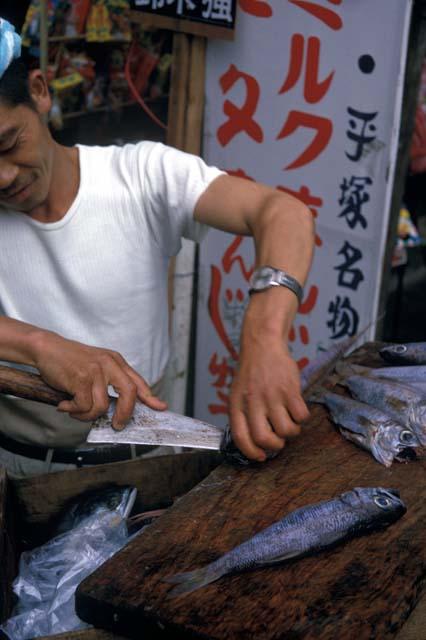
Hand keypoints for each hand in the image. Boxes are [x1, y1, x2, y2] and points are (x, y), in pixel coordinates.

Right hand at [31, 331, 166, 428]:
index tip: (160, 408)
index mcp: (116, 361)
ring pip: (101, 406)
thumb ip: (110, 382)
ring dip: (86, 415)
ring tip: (75, 410)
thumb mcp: (97, 365)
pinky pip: (83, 406)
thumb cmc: (71, 361)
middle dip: (125, 414)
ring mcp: (95, 371)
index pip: (137, 382)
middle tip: (117, 425)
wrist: (48, 348)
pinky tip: (64, 405)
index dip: (150, 397)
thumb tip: (118, 407)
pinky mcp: (81, 378)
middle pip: (129, 394)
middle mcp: (109, 364)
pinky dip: (73, 411)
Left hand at [228, 294, 308, 460]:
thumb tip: (253, 441)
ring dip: (292, 432)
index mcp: (237, 404)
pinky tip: (297, 409)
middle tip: (279, 440)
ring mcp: (272, 395)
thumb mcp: (238, 392)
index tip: (261, 456)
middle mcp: (253, 402)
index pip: (240, 437)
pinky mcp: (290, 389)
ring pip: (287, 430)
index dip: (251, 452)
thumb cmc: (252, 371)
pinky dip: (302, 418)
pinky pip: (301, 416)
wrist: (263, 343)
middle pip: (264, 438)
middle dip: (275, 445)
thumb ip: (243, 414)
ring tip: (290, 422)